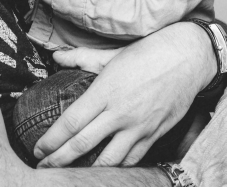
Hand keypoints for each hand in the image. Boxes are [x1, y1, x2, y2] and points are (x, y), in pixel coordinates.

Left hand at [33, 22, 215, 167]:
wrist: (188, 58)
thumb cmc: (150, 51)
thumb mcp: (113, 53)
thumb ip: (82, 57)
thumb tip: (56, 56)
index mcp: (105, 91)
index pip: (70, 123)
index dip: (51, 141)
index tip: (38, 150)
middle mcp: (120, 112)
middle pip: (82, 145)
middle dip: (58, 161)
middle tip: (43, 169)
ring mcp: (139, 126)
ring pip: (108, 160)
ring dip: (87, 171)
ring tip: (72, 175)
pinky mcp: (155, 133)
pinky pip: (133, 160)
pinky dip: (117, 168)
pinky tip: (106, 170)